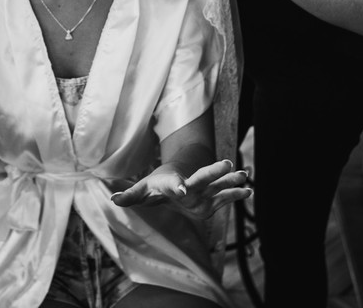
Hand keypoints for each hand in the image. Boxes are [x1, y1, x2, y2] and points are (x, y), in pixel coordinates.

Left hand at [111, 159, 250, 219]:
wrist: (175, 178)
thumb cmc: (156, 185)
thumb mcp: (143, 191)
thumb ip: (131, 196)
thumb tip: (113, 199)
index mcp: (171, 184)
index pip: (173, 184)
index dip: (176, 187)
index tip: (182, 190)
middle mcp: (190, 184)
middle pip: (201, 178)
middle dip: (214, 172)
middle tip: (227, 163)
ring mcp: (202, 188)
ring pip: (217, 183)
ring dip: (230, 179)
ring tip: (244, 174)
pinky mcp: (212, 196)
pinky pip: (225, 195)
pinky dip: (236, 193)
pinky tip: (249, 190)